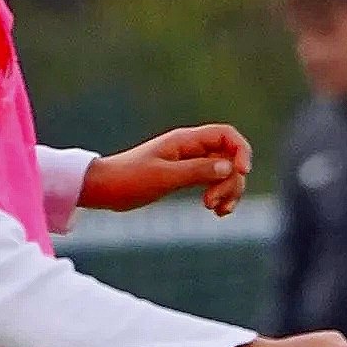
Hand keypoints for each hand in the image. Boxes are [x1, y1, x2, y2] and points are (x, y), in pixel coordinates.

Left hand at [83, 126, 253, 216]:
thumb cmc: (129, 179)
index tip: (242, 173)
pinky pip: (212, 182)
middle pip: (230, 158)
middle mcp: (191, 148)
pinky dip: (219, 195)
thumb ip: (197, 171)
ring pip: (224, 172)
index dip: (241, 151)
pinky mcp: (185, 176)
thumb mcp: (164, 177)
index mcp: (185, 141)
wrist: (104, 188)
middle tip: (212, 203)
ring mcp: (189, 162)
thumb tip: (229, 167)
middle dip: (230, 181)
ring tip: (216, 210)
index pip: (227, 136)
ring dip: (228, 191)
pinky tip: (216, 211)